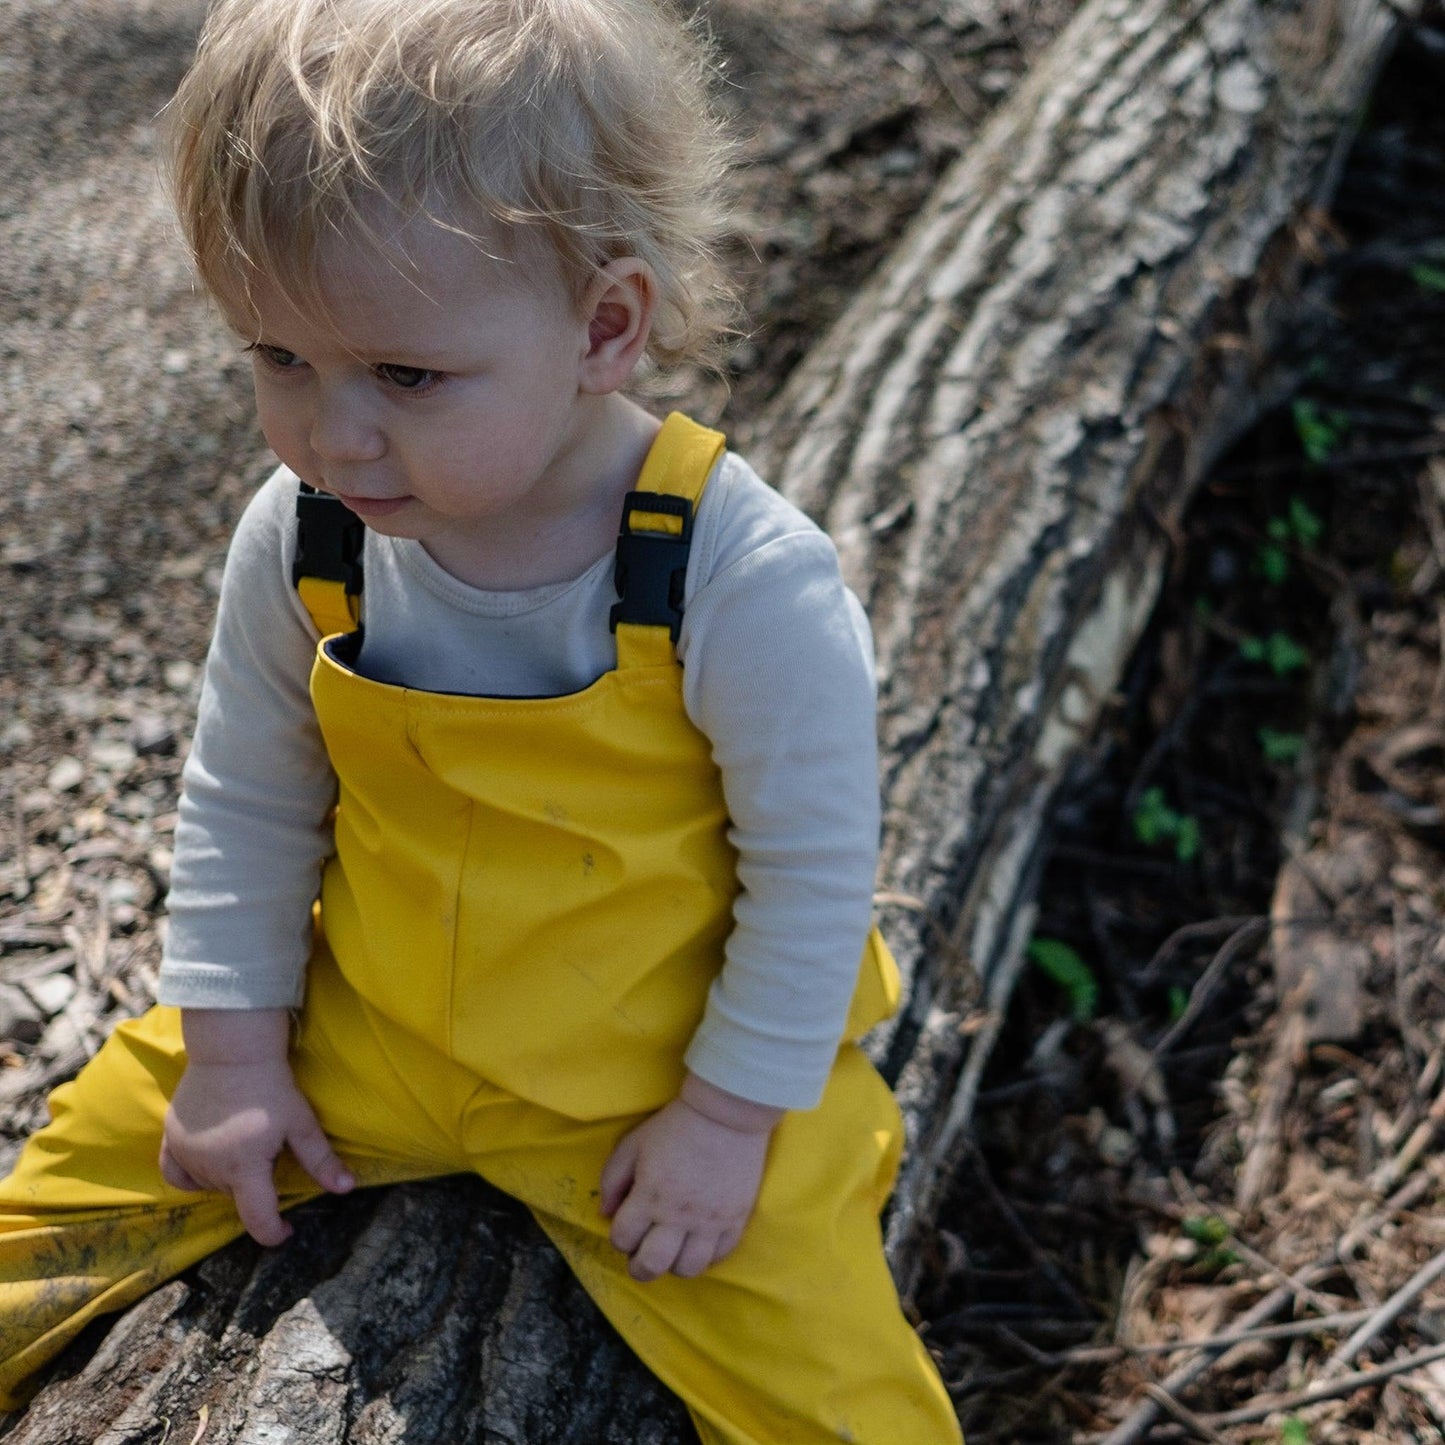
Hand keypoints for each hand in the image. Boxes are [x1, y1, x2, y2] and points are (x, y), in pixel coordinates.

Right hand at [159, 1009, 353, 1245]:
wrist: (232, 1051)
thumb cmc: (270, 1087)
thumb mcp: (300, 1123)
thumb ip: (321, 1160)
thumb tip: (347, 1188)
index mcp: (243, 1169)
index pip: (257, 1219)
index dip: (274, 1232)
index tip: (287, 1230)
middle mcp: (210, 1168)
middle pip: (234, 1196)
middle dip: (254, 1188)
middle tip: (269, 1154)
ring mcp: (185, 1154)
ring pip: (208, 1185)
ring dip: (226, 1179)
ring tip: (244, 1147)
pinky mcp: (170, 1138)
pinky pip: (175, 1172)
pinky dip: (191, 1175)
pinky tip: (208, 1162)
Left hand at [599, 1074, 782, 1281]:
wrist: (726, 1114)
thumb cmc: (675, 1126)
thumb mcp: (634, 1144)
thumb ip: (612, 1179)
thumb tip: (605, 1213)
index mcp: (649, 1195)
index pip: (623, 1238)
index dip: (619, 1239)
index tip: (626, 1230)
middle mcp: (678, 1215)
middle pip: (652, 1265)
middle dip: (639, 1268)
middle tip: (641, 1259)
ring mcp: (710, 1221)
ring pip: (687, 1269)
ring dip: (674, 1265)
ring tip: (673, 1251)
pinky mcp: (736, 1219)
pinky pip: (719, 1257)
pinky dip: (705, 1257)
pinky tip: (698, 1242)